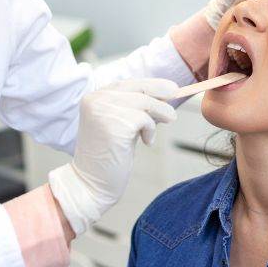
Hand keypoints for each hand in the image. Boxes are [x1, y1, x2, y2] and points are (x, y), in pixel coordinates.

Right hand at [47, 78, 178, 235]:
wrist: (91, 183)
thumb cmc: (108, 156)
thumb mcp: (119, 124)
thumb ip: (133, 108)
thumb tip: (165, 94)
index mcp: (93, 98)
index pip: (128, 83)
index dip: (152, 84)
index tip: (171, 88)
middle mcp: (96, 100)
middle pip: (139, 88)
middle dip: (161, 94)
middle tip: (176, 99)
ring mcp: (104, 111)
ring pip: (146, 102)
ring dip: (159, 115)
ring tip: (154, 132)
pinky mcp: (116, 125)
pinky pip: (146, 119)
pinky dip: (151, 131)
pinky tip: (145, 143)